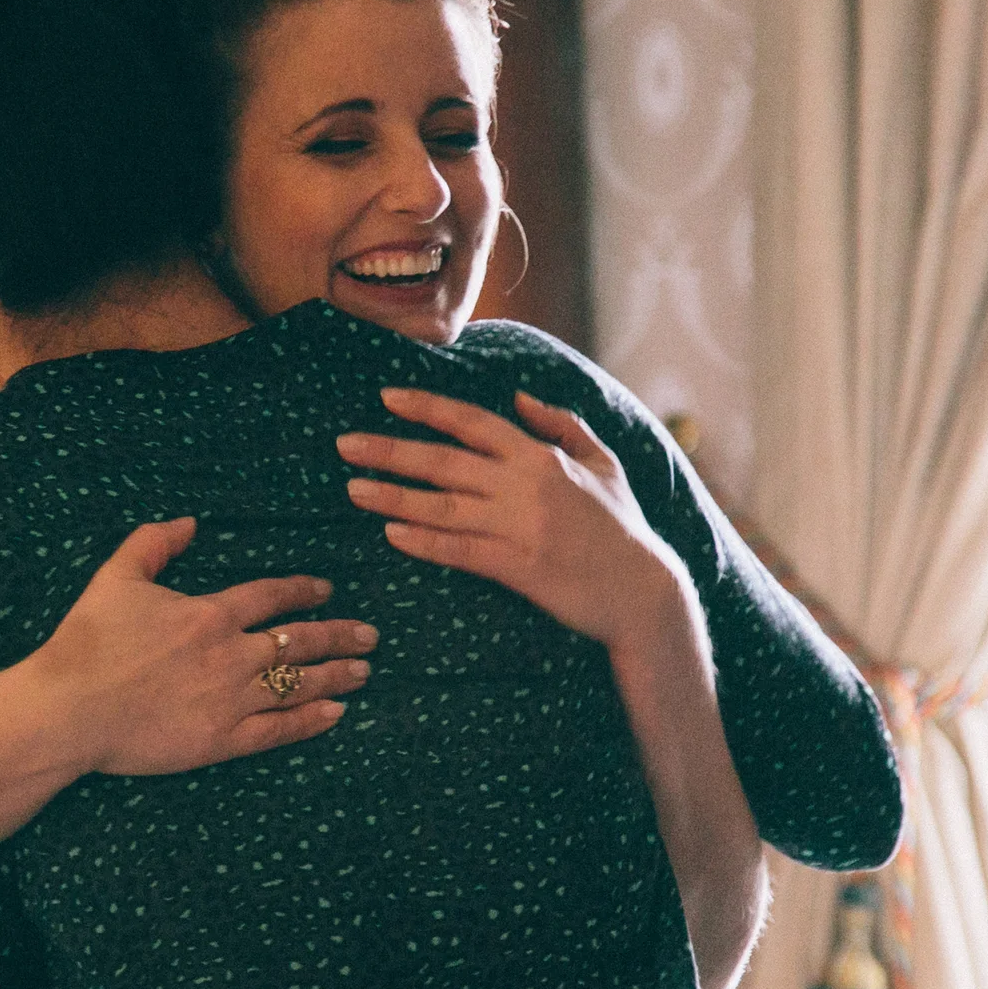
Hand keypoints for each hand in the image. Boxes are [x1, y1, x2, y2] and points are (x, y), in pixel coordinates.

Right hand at [25, 517, 375, 775]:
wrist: (68, 708)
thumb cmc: (86, 642)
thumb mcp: (115, 577)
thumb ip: (152, 544)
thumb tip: (187, 523)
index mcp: (210, 613)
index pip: (272, 596)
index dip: (304, 591)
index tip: (326, 591)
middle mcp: (231, 655)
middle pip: (301, 641)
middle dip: (341, 636)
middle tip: (370, 635)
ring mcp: (230, 700)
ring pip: (299, 685)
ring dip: (337, 676)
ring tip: (364, 671)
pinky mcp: (221, 741)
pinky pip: (279, 730)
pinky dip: (311, 721)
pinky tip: (335, 714)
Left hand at [338, 387, 687, 649]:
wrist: (642, 591)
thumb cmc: (621, 527)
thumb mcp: (603, 463)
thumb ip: (562, 424)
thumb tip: (519, 397)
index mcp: (540, 456)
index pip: (472, 421)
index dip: (426, 408)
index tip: (386, 398)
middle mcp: (524, 485)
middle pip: (443, 461)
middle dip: (390, 450)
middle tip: (344, 445)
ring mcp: (519, 527)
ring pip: (442, 506)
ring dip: (393, 497)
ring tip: (352, 491)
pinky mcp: (517, 568)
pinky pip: (460, 551)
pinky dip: (424, 542)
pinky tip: (391, 535)